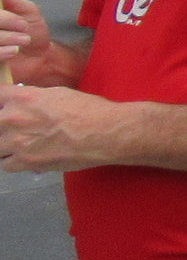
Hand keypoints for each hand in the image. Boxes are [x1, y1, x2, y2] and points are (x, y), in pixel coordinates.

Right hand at [0, 0, 54, 74]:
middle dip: (4, 21)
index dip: (2, 14)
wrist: (41, 58)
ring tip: (24, 40)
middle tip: (23, 27)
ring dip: (5, 37)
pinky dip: (1, 51)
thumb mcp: (27, 11)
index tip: (12, 13)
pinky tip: (13, 51)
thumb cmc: (33, 32)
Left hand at [0, 85, 128, 171]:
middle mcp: (13, 118)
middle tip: (16, 129)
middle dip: (4, 126)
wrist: (105, 133)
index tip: (6, 107)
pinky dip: (14, 162)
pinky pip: (5, 165)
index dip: (2, 103)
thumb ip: (34, 99)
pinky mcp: (25, 162)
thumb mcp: (58, 94)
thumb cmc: (89, 111)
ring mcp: (16, 142)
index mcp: (23, 98)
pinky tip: (27, 158)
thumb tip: (26, 104)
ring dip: (5, 146)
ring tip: (19, 145)